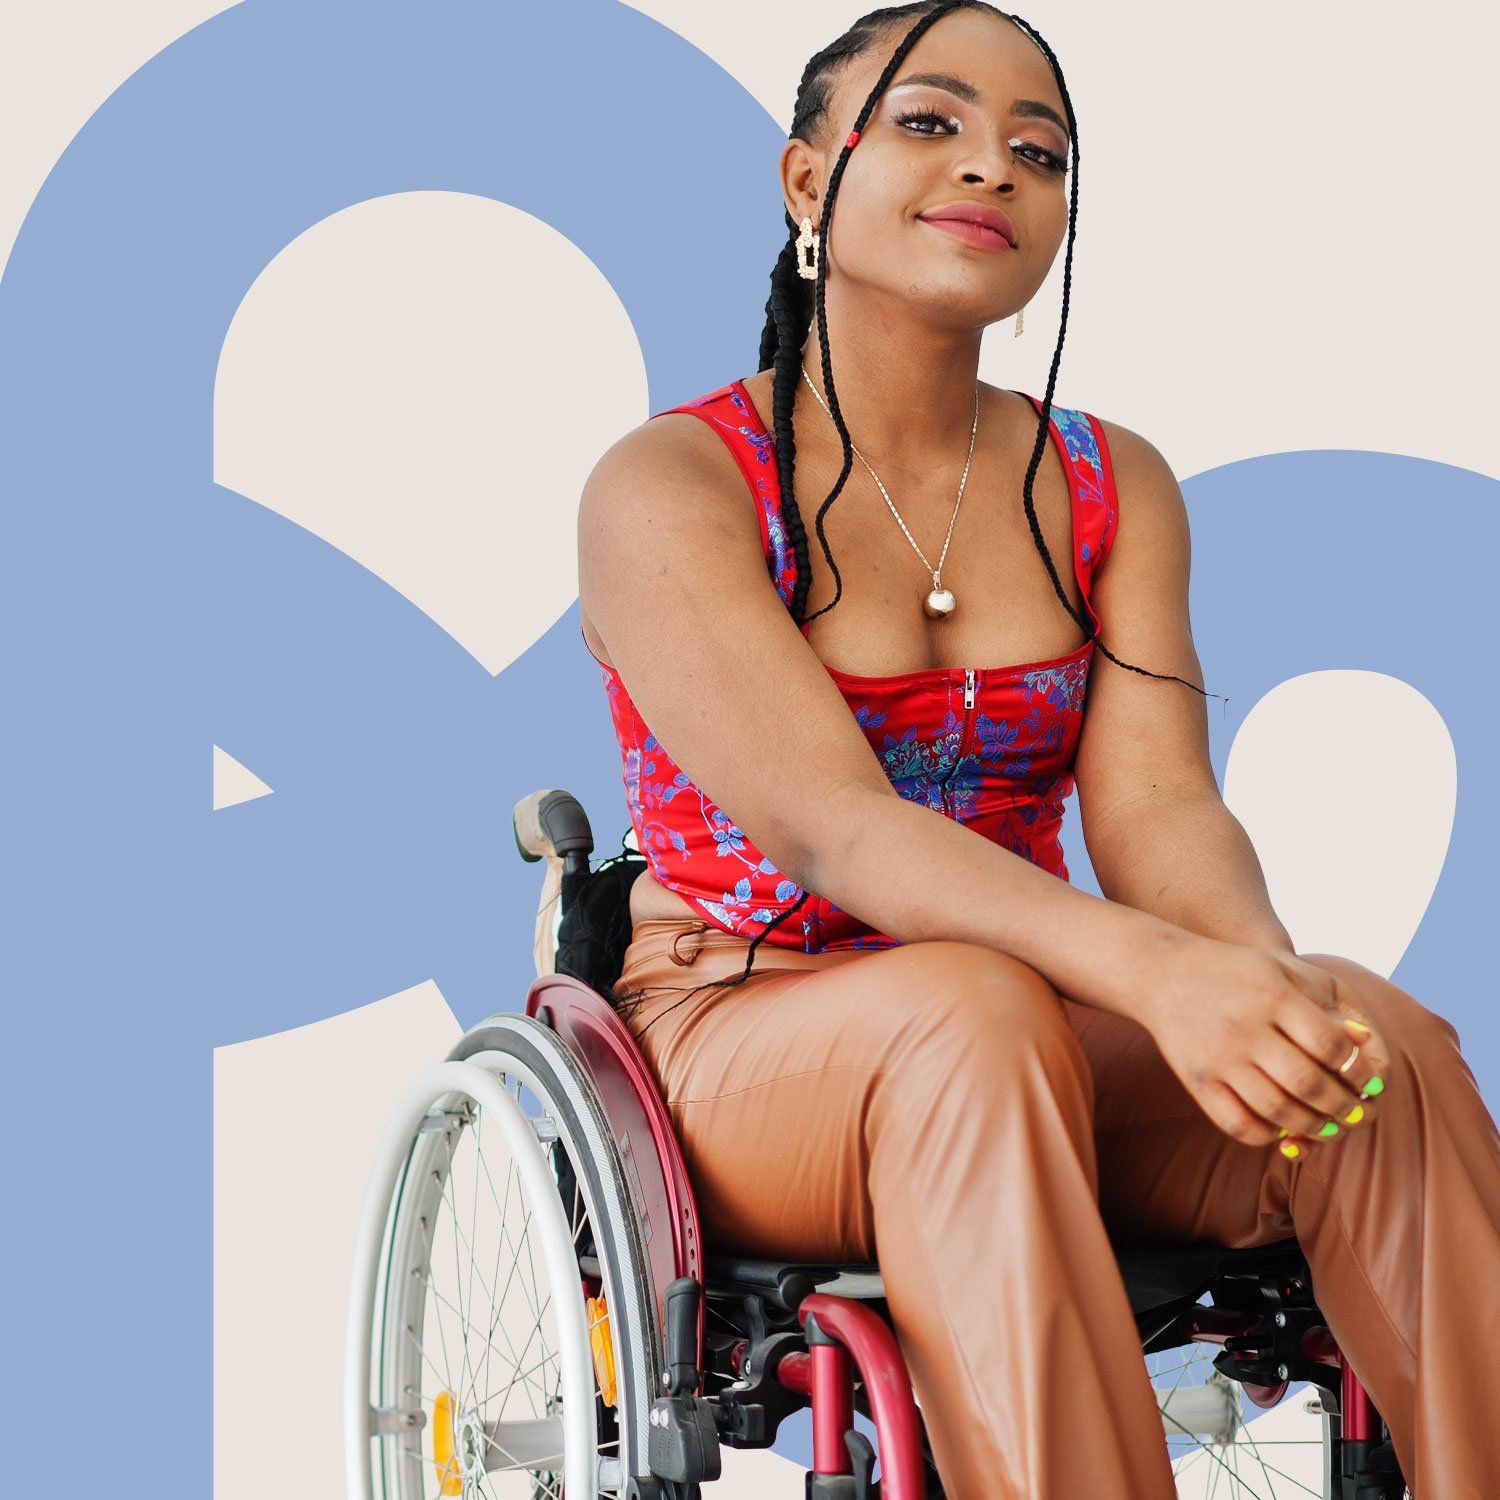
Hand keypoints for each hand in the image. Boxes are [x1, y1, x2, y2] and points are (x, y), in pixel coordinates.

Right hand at [1144, 936, 1390, 1152]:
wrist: (1161, 972)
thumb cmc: (1235, 971)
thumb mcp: (1282, 968)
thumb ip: (1326, 1002)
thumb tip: (1366, 1046)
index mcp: (1272, 996)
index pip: (1331, 1046)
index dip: (1360, 1071)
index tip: (1369, 1081)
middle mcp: (1245, 1028)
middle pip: (1309, 1084)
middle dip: (1344, 1107)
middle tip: (1358, 1114)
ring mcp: (1218, 1058)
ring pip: (1278, 1111)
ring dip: (1313, 1127)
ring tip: (1328, 1127)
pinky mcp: (1197, 1081)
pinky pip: (1239, 1125)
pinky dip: (1268, 1135)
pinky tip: (1283, 1127)